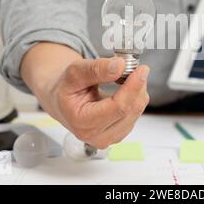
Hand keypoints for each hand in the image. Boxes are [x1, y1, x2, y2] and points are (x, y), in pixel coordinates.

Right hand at [21, 43, 149, 148]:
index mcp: (82, 122)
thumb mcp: (75, 72)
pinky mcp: (117, 134)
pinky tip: (126, 88)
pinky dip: (134, 98)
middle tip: (136, 67)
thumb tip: (119, 65)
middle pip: (130, 110)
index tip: (141, 69)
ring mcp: (109, 138)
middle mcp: (96, 137)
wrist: (61, 101)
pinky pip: (135, 114)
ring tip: (126, 76)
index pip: (118, 106)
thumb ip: (96, 69)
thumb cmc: (66, 88)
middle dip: (137, 86)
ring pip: (136, 112)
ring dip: (137, 92)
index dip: (133, 87)